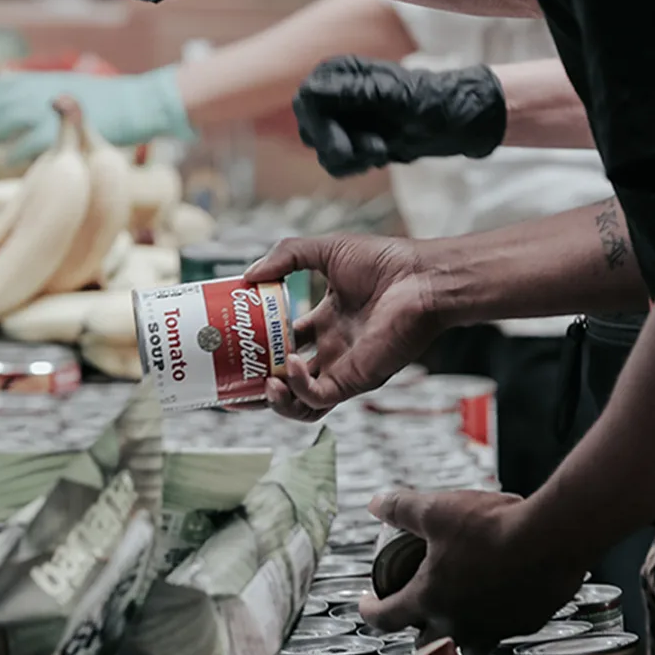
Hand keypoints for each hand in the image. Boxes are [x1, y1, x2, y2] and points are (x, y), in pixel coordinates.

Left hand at [0, 69, 189, 162]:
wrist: (136, 105)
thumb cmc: (107, 103)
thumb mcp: (72, 88)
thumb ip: (47, 95)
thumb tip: (20, 96)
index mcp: (44, 79)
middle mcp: (41, 90)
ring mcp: (50, 110)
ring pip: (6, 120)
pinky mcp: (59, 133)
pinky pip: (25, 145)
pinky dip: (14, 154)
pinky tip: (11, 163)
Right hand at [245, 234, 445, 419]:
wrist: (422, 278)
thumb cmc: (386, 262)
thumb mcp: (326, 251)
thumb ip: (286, 257)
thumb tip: (248, 276)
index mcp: (326, 323)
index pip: (284, 342)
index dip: (257, 347)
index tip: (232, 341)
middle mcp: (333, 350)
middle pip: (287, 380)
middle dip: (258, 384)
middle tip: (233, 378)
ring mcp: (343, 367)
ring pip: (302, 403)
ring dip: (276, 400)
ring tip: (261, 383)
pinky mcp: (355, 379)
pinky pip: (319, 397)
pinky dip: (299, 388)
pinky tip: (289, 366)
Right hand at [294, 56, 505, 177]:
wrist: (458, 123)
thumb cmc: (433, 101)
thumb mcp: (396, 97)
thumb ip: (356, 93)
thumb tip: (312, 92)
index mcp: (342, 72)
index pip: (307, 99)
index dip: (320, 128)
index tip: (344, 148)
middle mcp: (336, 92)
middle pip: (309, 129)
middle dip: (337, 147)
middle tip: (375, 150)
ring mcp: (342, 118)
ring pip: (322, 151)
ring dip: (352, 159)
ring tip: (382, 151)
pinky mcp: (352, 140)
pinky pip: (336, 163)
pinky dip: (356, 166)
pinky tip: (380, 157)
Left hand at [359, 490, 584, 649]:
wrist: (552, 538)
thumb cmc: (493, 527)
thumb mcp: (437, 510)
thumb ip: (402, 508)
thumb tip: (376, 504)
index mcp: (429, 599)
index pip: (385, 619)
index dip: (369, 612)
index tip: (367, 604)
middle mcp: (458, 625)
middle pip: (425, 642)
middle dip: (416, 628)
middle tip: (416, 609)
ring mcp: (493, 629)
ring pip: (468, 645)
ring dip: (458, 633)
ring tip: (460, 613)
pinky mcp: (525, 624)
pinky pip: (503, 631)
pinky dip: (496, 620)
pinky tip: (501, 599)